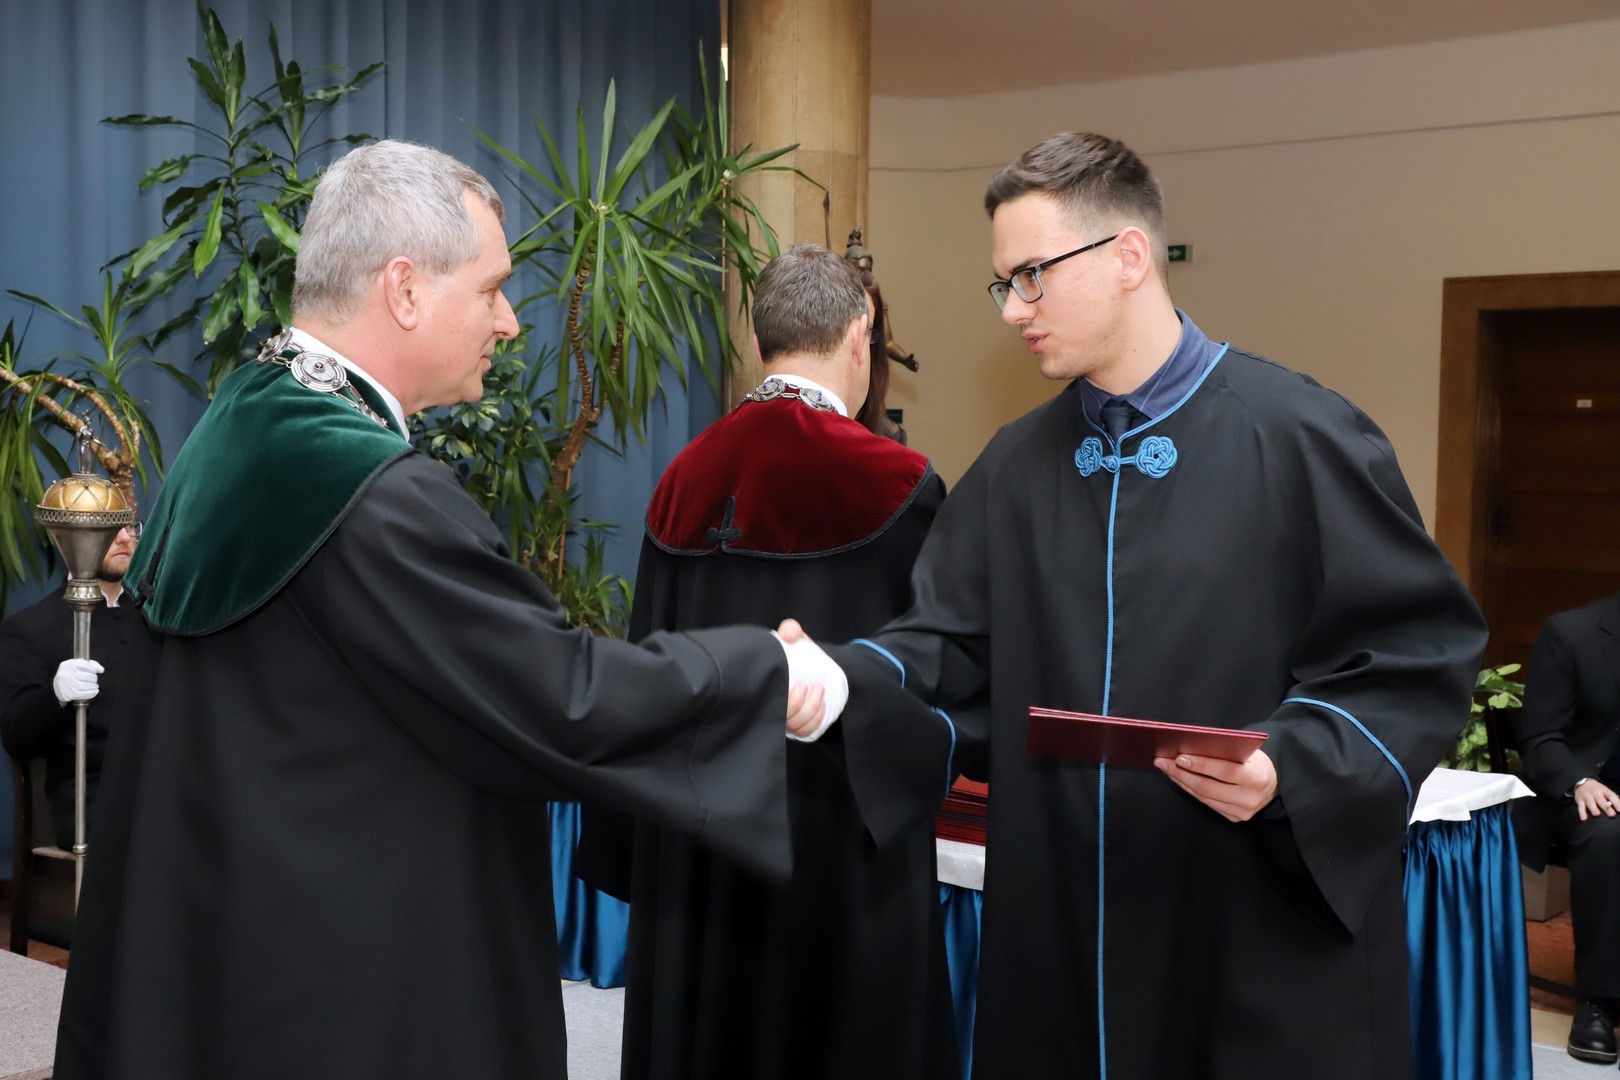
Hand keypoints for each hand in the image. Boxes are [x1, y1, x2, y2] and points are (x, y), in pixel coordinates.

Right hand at [53, 658, 103, 704]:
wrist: (56, 686)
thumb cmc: (70, 674)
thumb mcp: (77, 665)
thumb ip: (91, 664)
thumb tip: (101, 670)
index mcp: (69, 665)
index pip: (87, 665)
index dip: (93, 669)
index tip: (94, 672)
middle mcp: (68, 674)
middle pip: (89, 676)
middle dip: (94, 678)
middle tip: (94, 680)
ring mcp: (69, 685)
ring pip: (89, 685)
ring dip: (94, 686)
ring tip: (94, 685)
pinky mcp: (71, 694)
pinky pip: (86, 694)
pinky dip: (93, 692)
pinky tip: (95, 691)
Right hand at [771, 620, 847, 742]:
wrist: (818, 665)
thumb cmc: (801, 652)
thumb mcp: (796, 636)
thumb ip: (791, 629)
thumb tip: (788, 634)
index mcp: (766, 688)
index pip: (765, 705)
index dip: (787, 702)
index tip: (802, 686)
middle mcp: (771, 706)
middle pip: (783, 719)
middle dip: (799, 706)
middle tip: (811, 687)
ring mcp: (785, 718)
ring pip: (794, 727)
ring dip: (810, 711)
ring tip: (820, 691)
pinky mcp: (798, 725)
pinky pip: (805, 731)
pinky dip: (815, 719)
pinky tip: (823, 704)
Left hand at [1155, 748, 1277, 822]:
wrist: (1273, 784)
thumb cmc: (1256, 763)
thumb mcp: (1247, 753)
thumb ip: (1225, 751)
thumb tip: (1191, 747)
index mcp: (1257, 778)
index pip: (1224, 771)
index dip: (1200, 765)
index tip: (1179, 757)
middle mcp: (1250, 799)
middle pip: (1208, 787)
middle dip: (1181, 773)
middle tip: (1163, 761)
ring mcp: (1241, 812)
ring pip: (1203, 797)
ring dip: (1181, 781)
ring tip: (1166, 768)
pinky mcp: (1233, 818)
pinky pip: (1206, 803)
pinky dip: (1190, 790)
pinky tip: (1179, 779)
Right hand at [1575, 778, 1619, 821]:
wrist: (1583, 782)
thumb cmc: (1597, 790)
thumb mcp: (1605, 791)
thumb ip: (1612, 799)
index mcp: (1604, 790)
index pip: (1611, 796)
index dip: (1616, 803)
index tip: (1619, 809)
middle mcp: (1595, 793)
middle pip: (1601, 800)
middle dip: (1606, 807)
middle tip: (1611, 814)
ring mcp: (1587, 796)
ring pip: (1590, 803)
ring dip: (1593, 809)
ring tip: (1597, 814)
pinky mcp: (1579, 800)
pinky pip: (1580, 807)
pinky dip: (1582, 813)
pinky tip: (1584, 818)